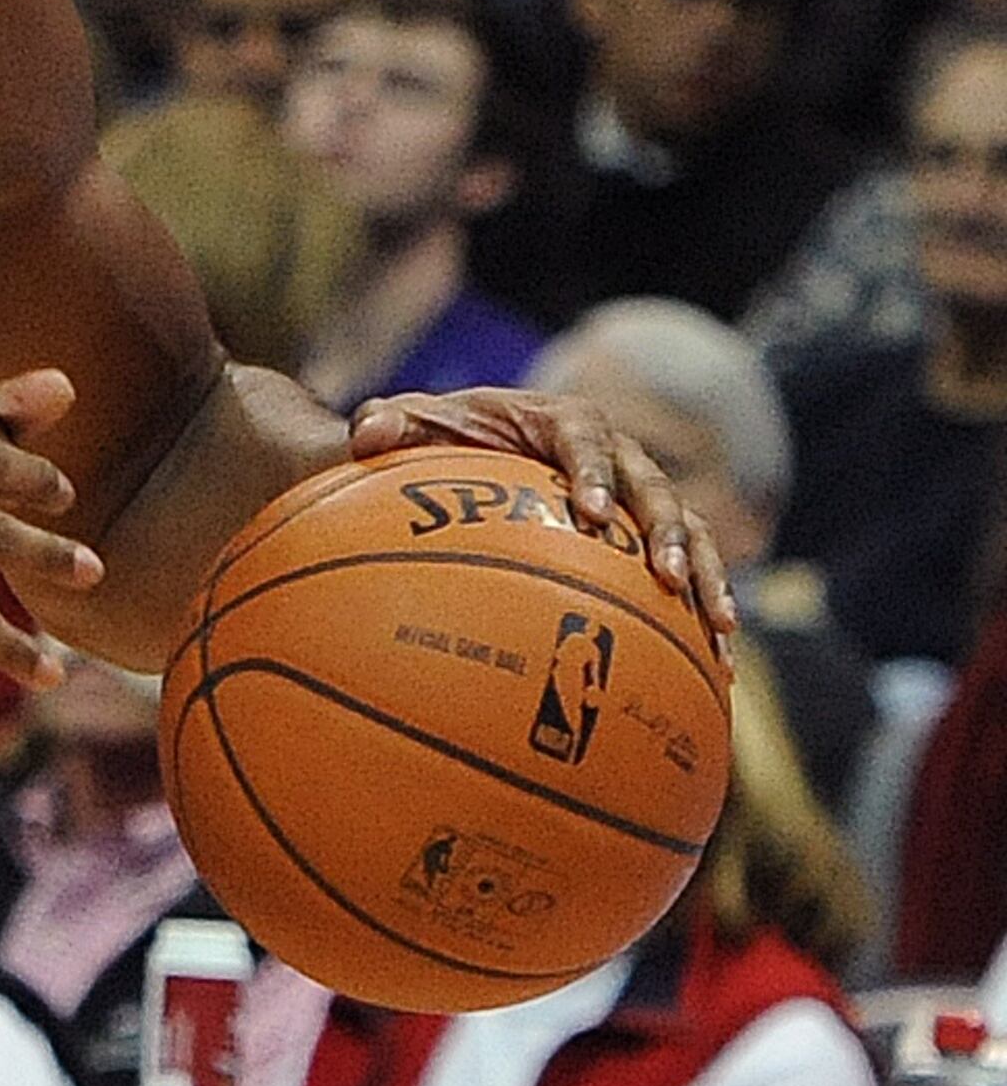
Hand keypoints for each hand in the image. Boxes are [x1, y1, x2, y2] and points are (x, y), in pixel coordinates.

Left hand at [348, 386, 736, 653]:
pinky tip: (720, 667)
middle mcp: (610, 452)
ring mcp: (635, 495)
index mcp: (557, 418)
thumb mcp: (404, 425)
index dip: (593, 472)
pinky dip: (702, 608)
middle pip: (650, 486)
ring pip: (686, 528)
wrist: (457, 454)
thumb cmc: (429, 440)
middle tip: (666, 577)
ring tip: (718, 626)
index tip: (591, 511)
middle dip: (665, 530)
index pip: (583, 438)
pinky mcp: (647, 535)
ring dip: (704, 573)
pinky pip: (688, 568)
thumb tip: (366, 432)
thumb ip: (385, 425)